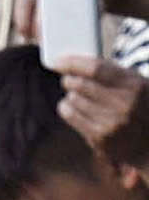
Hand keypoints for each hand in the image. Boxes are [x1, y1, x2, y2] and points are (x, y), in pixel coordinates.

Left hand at [57, 56, 148, 170]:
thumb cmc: (140, 105)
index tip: (58, 61)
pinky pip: (71, 116)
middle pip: (80, 84)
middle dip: (69, 79)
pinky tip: (71, 106)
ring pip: (73, 99)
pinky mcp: (100, 138)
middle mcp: (124, 104)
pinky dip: (66, 108)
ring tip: (77, 95)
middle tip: (68, 79)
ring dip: (71, 95)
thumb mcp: (137, 84)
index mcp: (135, 85)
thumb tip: (76, 64)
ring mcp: (111, 123)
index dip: (72, 63)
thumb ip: (112, 73)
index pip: (95, 69)